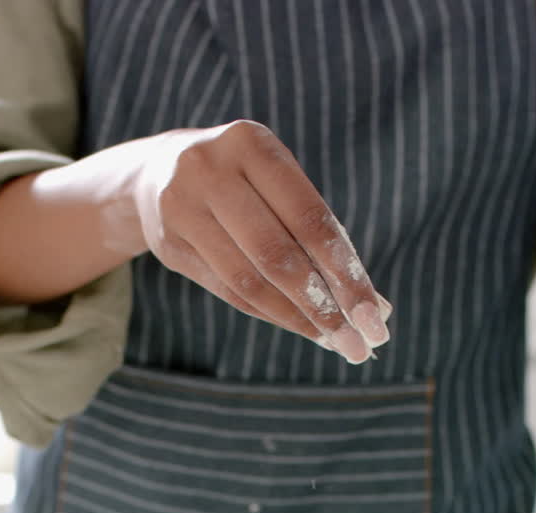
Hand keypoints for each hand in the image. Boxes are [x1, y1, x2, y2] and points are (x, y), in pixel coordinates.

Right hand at [130, 120, 391, 362]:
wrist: (157, 173)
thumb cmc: (245, 183)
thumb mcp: (281, 188)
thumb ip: (324, 238)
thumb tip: (378, 306)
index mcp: (252, 143)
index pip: (309, 219)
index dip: (346, 272)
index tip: (376, 316)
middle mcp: (211, 169)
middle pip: (278, 255)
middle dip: (325, 306)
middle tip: (359, 344)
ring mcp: (183, 207)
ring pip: (250, 281)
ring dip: (298, 319)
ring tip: (334, 342)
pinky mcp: (169, 244)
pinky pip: (229, 292)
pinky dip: (270, 315)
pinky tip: (301, 329)